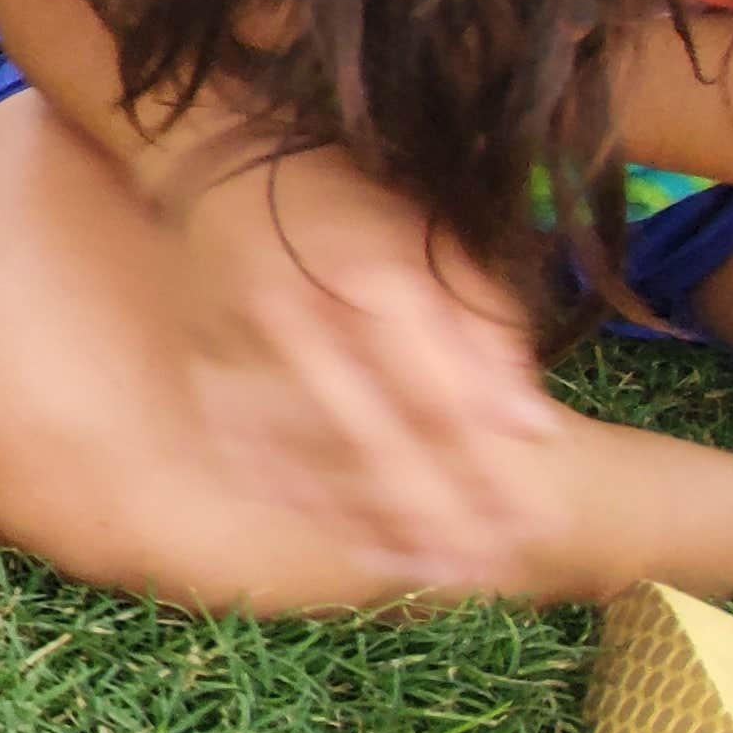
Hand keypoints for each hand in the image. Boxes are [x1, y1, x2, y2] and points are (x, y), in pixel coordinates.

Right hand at [167, 155, 574, 596]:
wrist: (228, 159)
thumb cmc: (357, 202)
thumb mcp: (441, 245)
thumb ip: (489, 332)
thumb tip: (532, 432)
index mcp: (375, 279)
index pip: (442, 402)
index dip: (487, 472)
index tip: (530, 526)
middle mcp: (303, 316)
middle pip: (379, 442)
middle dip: (436, 516)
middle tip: (483, 573)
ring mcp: (239, 342)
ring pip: (310, 456)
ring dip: (372, 522)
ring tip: (427, 572)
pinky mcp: (199, 361)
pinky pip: (248, 448)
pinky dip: (293, 495)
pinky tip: (338, 530)